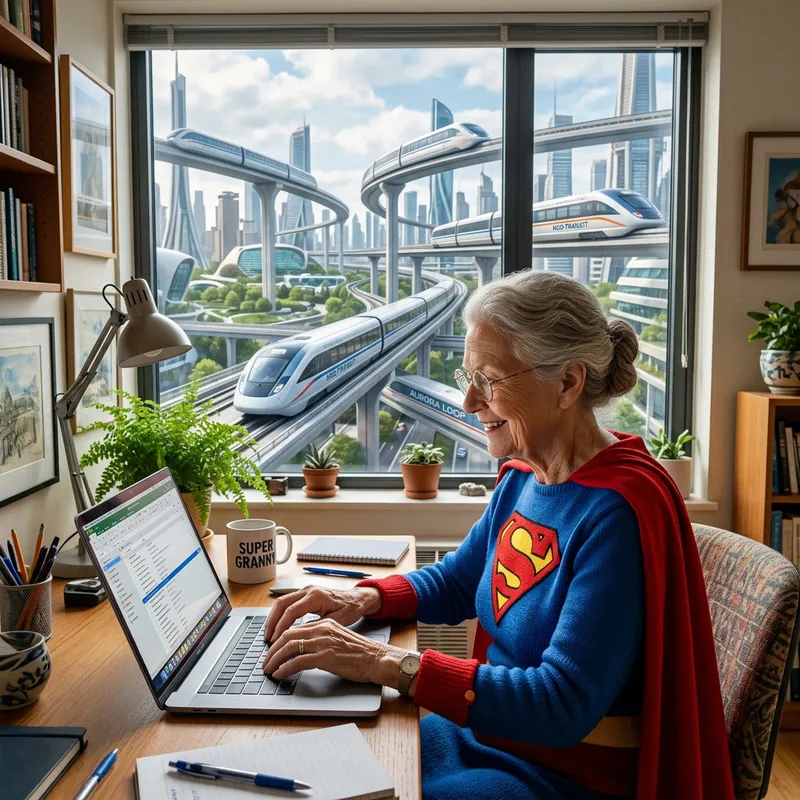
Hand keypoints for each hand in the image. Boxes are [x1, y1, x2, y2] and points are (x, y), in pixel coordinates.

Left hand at [262, 617, 404, 685]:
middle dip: (273, 650)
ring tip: (269, 670)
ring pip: (289, 647)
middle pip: (287, 636)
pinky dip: (285, 668)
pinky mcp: (325, 657)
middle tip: (266, 662)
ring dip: (275, 660)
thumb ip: (322, 639)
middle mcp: (322, 629)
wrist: (377, 658)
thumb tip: (304, 649)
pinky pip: (298, 661)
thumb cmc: (360, 653)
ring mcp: (323, 642)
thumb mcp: (338, 639)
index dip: (279, 640)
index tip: (272, 651)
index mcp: (324, 623)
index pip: (294, 628)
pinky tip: (280, 674)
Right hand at [264, 585, 381, 642]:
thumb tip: (301, 636)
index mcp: (316, 596)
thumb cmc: (351, 608)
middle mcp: (308, 590)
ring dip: (274, 617)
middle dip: (272, 621)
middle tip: (267, 638)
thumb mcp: (337, 620)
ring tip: (269, 633)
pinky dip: (280, 614)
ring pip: (282, 601)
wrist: (358, 598)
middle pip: (282, 603)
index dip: (282, 627)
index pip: (292, 611)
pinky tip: (277, 626)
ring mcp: (306, 590)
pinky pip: (287, 602)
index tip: (276, 640)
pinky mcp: (305, 593)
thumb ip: (318, 626)